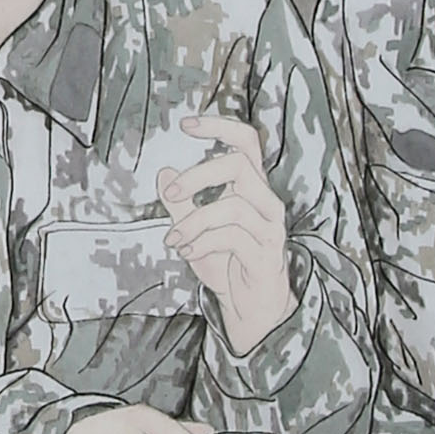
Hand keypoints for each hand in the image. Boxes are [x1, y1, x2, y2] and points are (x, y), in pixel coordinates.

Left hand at [156, 115, 296, 355]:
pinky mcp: (268, 253)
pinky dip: (203, 243)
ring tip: (174, 238)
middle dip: (200, 174)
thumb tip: (164, 172)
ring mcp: (270, 227)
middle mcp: (266, 201)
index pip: (247, 142)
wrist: (251, 308)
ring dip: (195, 220)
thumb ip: (181, 203)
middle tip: (171, 191)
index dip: (220, 127)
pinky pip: (234, 238)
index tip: (186, 124)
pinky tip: (187, 252)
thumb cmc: (227, 264)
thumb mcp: (194, 231)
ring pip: (233, 205)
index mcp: (251, 188)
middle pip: (240, 164)